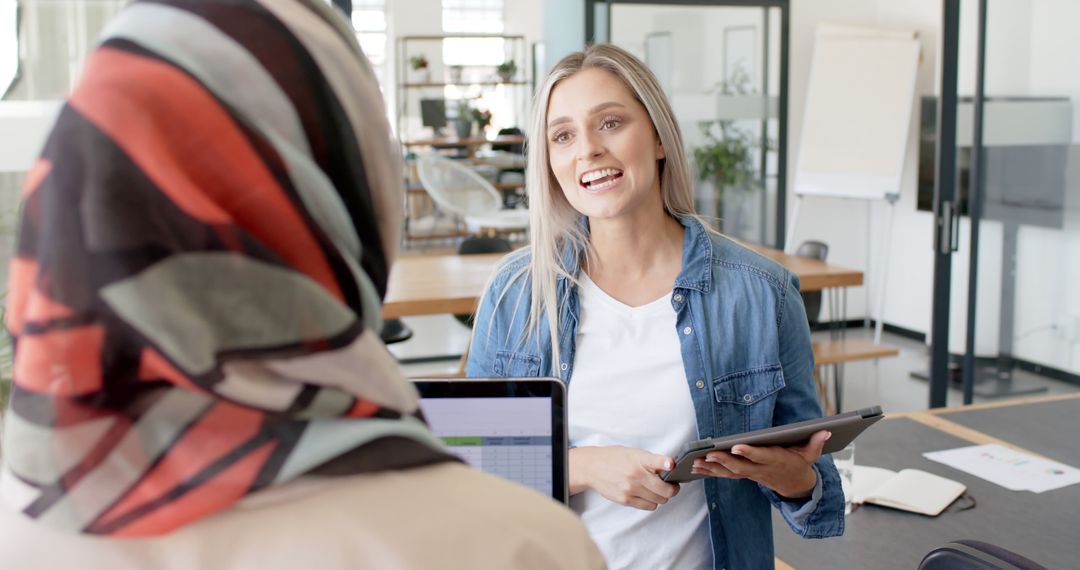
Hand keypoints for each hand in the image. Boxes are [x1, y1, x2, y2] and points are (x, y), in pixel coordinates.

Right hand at [570, 446, 680, 510]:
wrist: (592, 467)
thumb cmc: (615, 458)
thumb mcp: (633, 453)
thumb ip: (651, 461)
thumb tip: (670, 469)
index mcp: (638, 459)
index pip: (655, 461)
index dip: (666, 463)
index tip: (671, 464)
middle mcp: (635, 474)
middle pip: (665, 489)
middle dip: (673, 488)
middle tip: (672, 485)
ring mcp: (630, 489)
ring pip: (660, 500)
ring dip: (662, 496)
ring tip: (657, 489)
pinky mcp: (625, 500)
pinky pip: (649, 506)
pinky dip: (652, 502)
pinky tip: (647, 494)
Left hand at [690, 430, 830, 499]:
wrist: (795, 484)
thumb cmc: (800, 463)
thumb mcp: (810, 455)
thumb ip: (816, 443)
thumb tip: (826, 431)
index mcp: (775, 461)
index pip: (761, 456)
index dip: (749, 453)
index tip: (736, 446)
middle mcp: (760, 470)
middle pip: (740, 466)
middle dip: (723, 461)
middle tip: (708, 454)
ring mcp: (750, 475)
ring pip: (729, 473)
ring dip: (712, 469)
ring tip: (695, 463)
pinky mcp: (743, 475)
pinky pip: (725, 475)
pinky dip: (710, 472)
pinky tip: (696, 467)